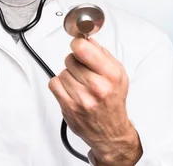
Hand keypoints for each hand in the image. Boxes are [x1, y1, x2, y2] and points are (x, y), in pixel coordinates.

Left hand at [48, 37, 142, 165]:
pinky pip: (54, 83)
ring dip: (68, 75)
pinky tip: (71, 90)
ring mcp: (81, 98)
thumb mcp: (118, 74)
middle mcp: (97, 86)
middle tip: (84, 71)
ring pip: (62, 71)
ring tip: (80, 83)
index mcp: (111, 75)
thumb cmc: (113, 101)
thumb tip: (87, 40)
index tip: (79, 47)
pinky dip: (60, 84)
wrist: (110, 131)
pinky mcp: (68, 107)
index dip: (78, 44)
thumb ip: (102, 54)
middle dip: (75, 61)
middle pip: (70, 58)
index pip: (82, 48)